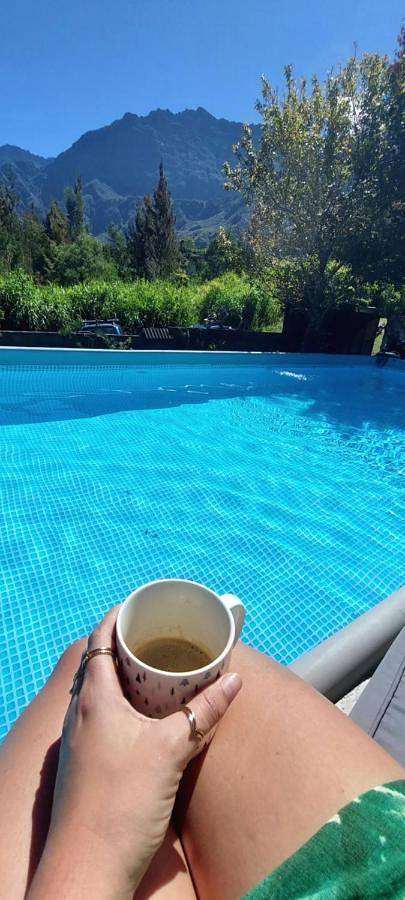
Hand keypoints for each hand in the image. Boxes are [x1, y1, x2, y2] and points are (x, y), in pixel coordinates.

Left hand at [28, 607, 241, 899]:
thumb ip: (204, 713)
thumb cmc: (122, 802)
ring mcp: (82, 741)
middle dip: (129, 647)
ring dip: (128, 678)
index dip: (119, 618)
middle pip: (100, 664)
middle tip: (162, 638)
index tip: (143, 607)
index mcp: (93, 699)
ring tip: (162, 673)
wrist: (89, 867)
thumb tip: (234, 681)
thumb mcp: (171, 750)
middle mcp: (81, 715)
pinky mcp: (89, 765)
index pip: (98, 640)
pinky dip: (127, 707)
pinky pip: (106, 720)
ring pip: (103, 694)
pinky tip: (151, 721)